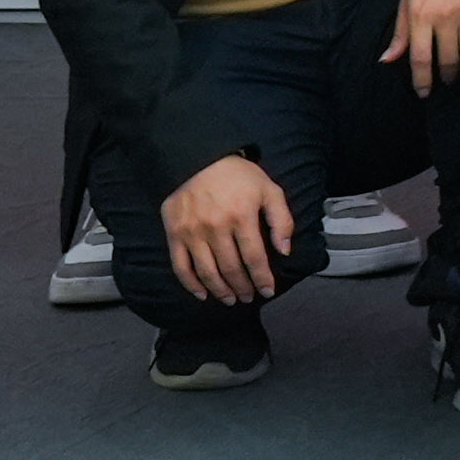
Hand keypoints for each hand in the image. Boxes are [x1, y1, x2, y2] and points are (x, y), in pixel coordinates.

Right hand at [156, 152, 300, 307]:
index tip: (269, 291)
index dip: (262, 278)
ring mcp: (192, 233)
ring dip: (220, 290)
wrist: (198, 159)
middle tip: (250, 297)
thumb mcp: (269, 190)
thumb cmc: (238, 176)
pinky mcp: (174, 235)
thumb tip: (284, 251)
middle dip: (243, 287)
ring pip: (207, 272)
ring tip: (231, 299)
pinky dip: (191, 284)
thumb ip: (281, 220)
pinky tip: (202, 294)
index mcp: (242, 217)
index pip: (254, 258)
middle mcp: (216, 228)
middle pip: (231, 268)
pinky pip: (180, 266)